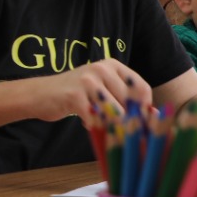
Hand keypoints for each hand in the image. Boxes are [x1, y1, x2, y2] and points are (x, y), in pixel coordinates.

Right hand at [34, 58, 150, 126]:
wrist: (40, 94)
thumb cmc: (75, 95)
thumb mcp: (102, 90)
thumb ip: (124, 99)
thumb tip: (156, 116)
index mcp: (112, 65)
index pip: (141, 88)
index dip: (144, 108)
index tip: (139, 121)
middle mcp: (101, 68)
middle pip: (129, 101)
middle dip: (129, 120)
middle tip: (123, 131)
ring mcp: (88, 80)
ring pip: (114, 111)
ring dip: (112, 125)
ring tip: (104, 126)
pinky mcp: (75, 95)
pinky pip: (95, 118)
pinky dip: (94, 125)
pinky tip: (87, 123)